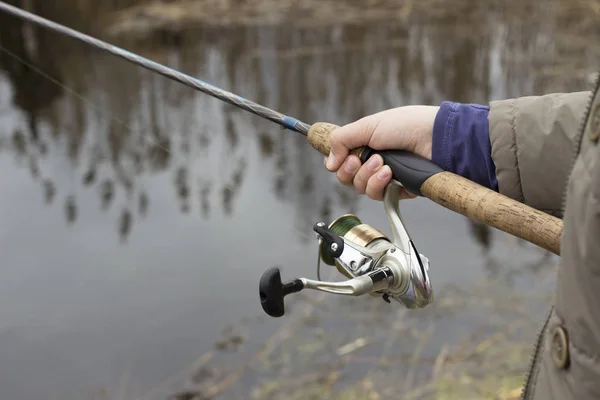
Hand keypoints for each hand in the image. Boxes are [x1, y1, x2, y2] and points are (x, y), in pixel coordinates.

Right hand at [324, 106, 438, 200]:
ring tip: (383, 164)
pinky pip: (378, 196)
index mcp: (365, 144)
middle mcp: (373, 161)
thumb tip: (329, 162)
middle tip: (363, 159)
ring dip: (368, 176)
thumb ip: (341, 140)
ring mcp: (385, 177)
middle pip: (347, 178)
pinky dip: (379, 185)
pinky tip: (390, 174)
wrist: (435, 138)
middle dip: (352, 169)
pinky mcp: (397, 190)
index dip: (338, 162)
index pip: (340, 161)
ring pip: (360, 188)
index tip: (342, 158)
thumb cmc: (407, 125)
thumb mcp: (368, 126)